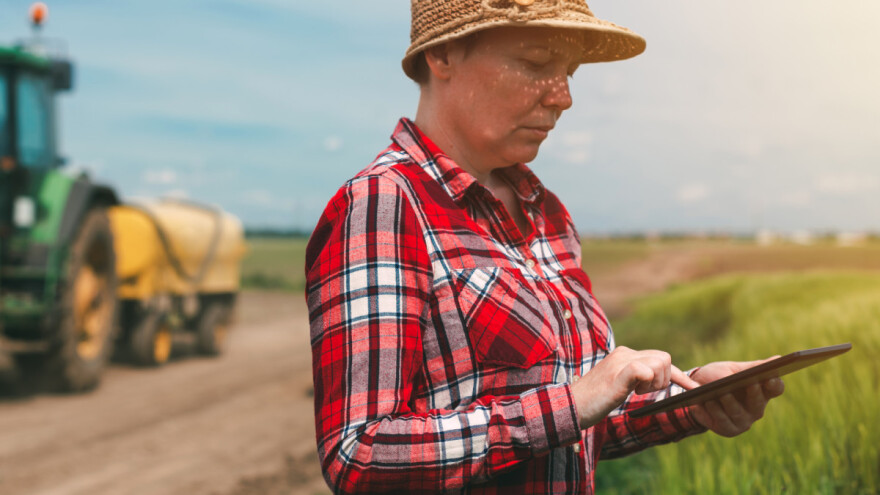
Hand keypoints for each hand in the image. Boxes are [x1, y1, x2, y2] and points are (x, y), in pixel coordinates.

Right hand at [571, 346, 692, 428]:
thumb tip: (655, 379)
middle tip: (644, 392)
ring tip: (635, 392)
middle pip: (664, 358)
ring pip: (660, 363)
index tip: (694, 388)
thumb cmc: (593, 401)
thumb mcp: (618, 385)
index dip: (679, 375)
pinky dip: (648, 382)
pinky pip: (646, 370)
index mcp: (624, 355)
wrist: (570, 406)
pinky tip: (633, 391)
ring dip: (656, 383)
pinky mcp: (619, 372)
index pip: (659, 358)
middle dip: (664, 379)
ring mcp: (621, 361)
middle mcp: (624, 353)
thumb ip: (635, 377)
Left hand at [685, 359, 784, 436]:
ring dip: (729, 402)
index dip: (775, 384)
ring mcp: (743, 421)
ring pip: (737, 412)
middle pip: (758, 402)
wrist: (693, 390)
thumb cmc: (718, 377)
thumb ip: (752, 367)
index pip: (775, 388)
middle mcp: (756, 408)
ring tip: (722, 393)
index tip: (770, 377)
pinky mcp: (728, 429)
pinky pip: (722, 420)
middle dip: (754, 394)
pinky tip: (707, 402)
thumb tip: (777, 359)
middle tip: (751, 383)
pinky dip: (714, 410)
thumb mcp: (733, 369)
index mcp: (761, 391)